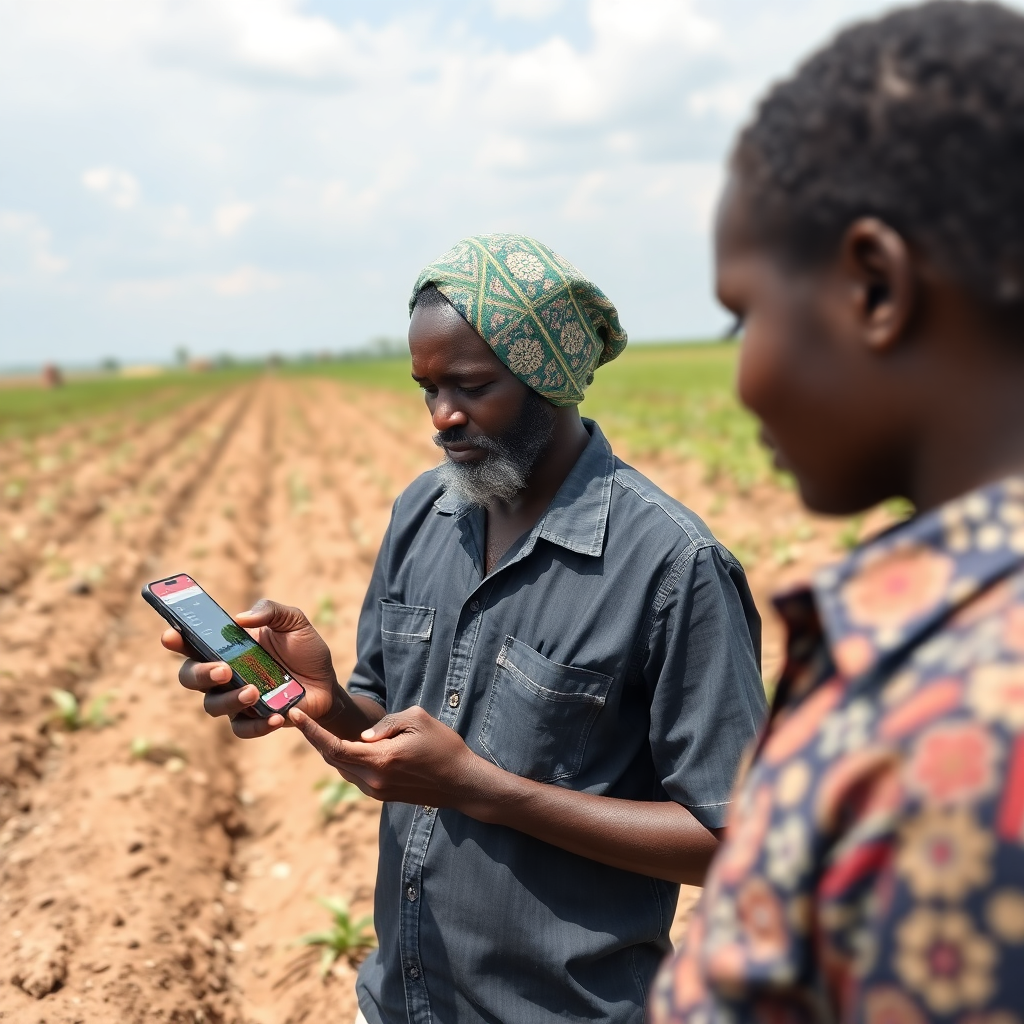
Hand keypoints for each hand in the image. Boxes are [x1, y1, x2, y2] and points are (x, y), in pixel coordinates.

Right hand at [161, 598, 339, 738]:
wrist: (327, 683)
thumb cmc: (305, 650)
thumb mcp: (293, 622)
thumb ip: (270, 611)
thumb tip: (241, 618)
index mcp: (227, 647)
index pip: (192, 642)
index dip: (177, 639)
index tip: (170, 636)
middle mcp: (224, 674)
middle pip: (190, 677)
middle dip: (200, 674)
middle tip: (223, 670)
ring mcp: (235, 699)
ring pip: (212, 705)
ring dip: (230, 699)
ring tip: (254, 692)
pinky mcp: (253, 720)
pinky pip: (242, 729)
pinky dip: (258, 725)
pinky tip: (278, 716)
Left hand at [288, 705, 482, 806]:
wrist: (462, 783)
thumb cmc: (444, 746)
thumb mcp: (417, 719)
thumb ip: (385, 724)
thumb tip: (363, 735)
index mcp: (380, 759)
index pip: (333, 746)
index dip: (310, 730)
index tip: (294, 714)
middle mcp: (373, 780)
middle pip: (332, 758)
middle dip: (315, 738)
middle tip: (301, 716)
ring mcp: (377, 791)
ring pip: (342, 768)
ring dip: (331, 750)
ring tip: (322, 730)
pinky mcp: (382, 796)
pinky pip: (354, 776)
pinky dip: (346, 760)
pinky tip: (348, 747)